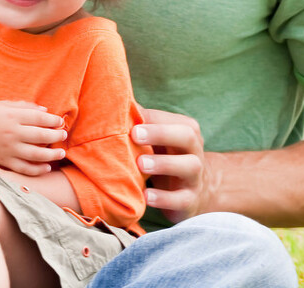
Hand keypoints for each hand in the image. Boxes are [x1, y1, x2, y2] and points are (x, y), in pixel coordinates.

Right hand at [0, 100, 66, 175]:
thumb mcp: (4, 105)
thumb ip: (25, 106)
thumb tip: (46, 111)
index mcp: (11, 116)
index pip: (39, 118)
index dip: (53, 120)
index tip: (60, 121)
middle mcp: (11, 133)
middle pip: (41, 136)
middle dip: (56, 135)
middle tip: (63, 134)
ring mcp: (8, 149)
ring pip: (36, 154)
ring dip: (52, 154)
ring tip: (61, 152)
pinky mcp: (4, 161)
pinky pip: (25, 168)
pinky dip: (38, 169)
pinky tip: (47, 167)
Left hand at [133, 107, 218, 222]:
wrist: (191, 190)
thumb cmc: (162, 154)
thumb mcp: (154, 137)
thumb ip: (137, 121)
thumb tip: (109, 103)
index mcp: (184, 129)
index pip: (168, 118)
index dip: (148, 117)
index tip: (124, 115)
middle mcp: (193, 150)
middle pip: (186, 136)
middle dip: (160, 133)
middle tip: (134, 134)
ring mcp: (194, 176)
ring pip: (190, 166)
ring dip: (164, 164)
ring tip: (140, 164)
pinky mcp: (190, 199)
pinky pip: (181, 199)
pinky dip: (164, 198)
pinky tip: (145, 196)